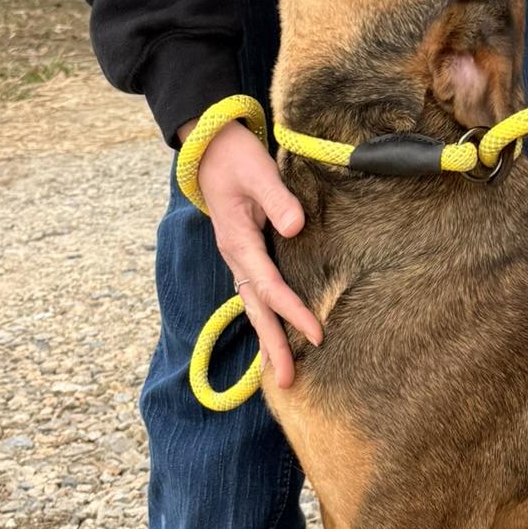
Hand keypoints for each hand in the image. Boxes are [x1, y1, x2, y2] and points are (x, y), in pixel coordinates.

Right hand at [177, 118, 321, 383]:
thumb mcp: (258, 171)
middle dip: (273, 346)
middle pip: (256, 309)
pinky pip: (256, 296)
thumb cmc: (237, 157)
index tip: (317, 333)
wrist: (211, 148)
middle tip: (291, 381)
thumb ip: (277, 199)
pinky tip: (277, 339)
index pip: (269, 285)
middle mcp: (235, 257)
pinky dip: (266, 320)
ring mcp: (238, 259)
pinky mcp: (246, 255)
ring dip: (268, 340)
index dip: (292, 311)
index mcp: (238, 241)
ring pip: (254, 307)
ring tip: (284, 374)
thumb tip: (296, 227)